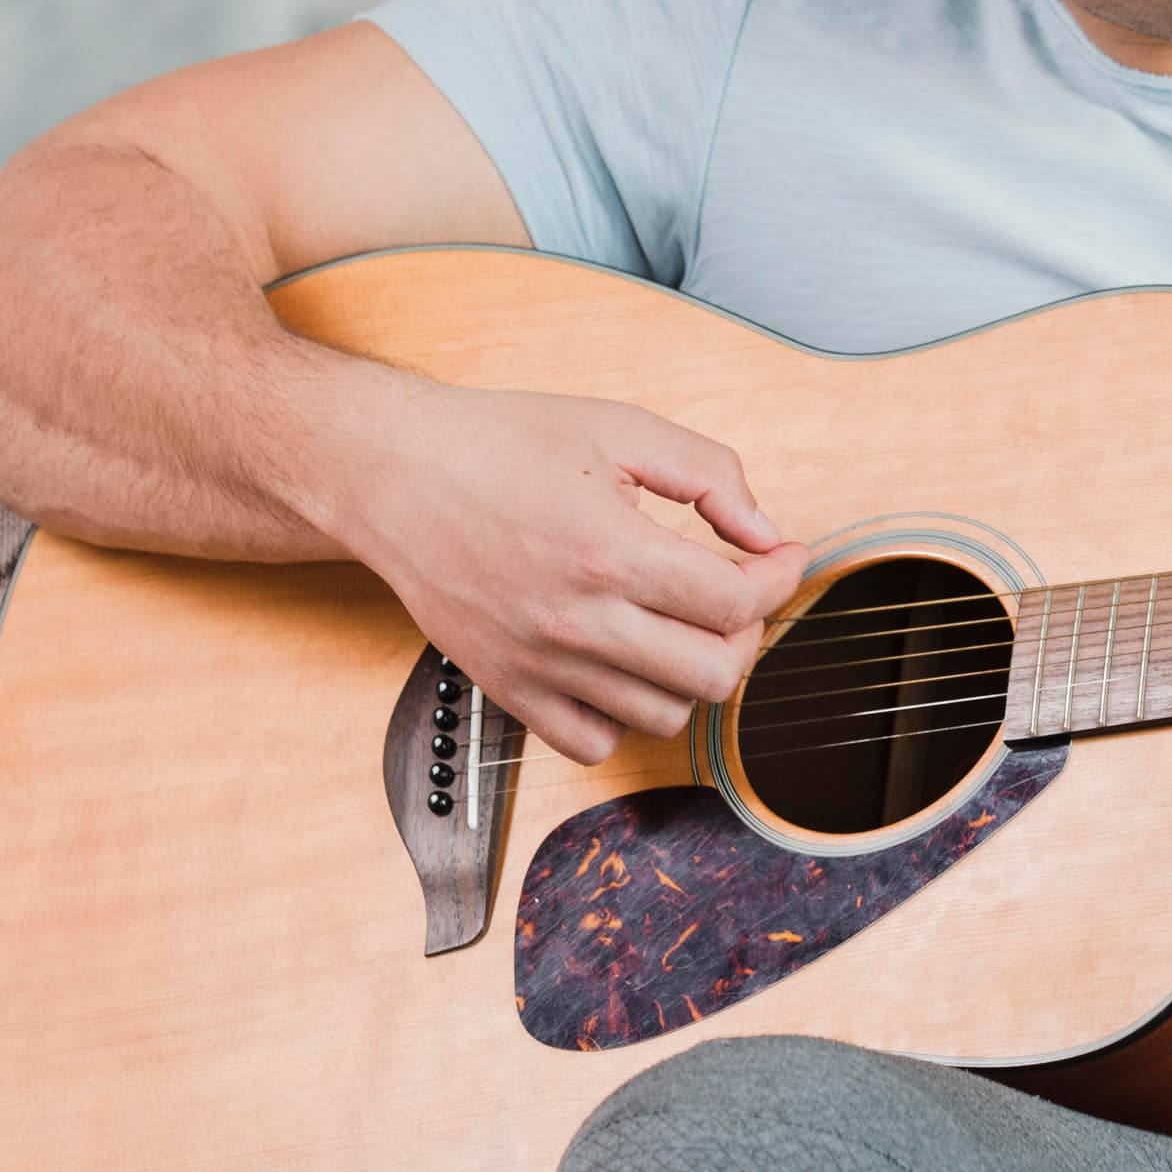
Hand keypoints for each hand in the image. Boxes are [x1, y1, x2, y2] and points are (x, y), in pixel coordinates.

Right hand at [320, 374, 809, 767]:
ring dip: (689, 673)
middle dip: (743, 630)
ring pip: (663, 716)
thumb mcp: (620, 428)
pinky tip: (621, 662)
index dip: (776, 578)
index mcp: (612, 550)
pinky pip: (591, 743)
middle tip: (730, 593)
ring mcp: (540, 663)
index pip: (735, 602)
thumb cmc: (500, 442)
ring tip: (677, 625)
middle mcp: (577, 619)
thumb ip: (710, 474)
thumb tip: (764, 533)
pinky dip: (622, 714)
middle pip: (714, 672)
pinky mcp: (507, 687)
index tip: (779, 556)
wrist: (392, 471)